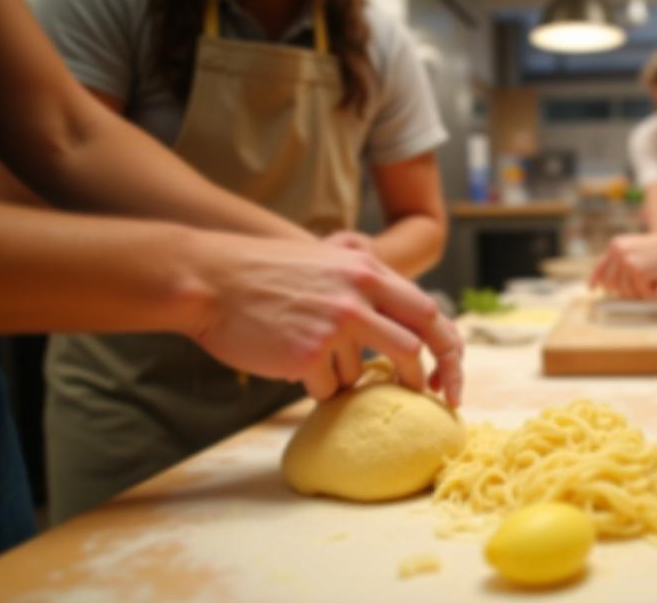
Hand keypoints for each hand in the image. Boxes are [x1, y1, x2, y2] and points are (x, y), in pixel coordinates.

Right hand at [184, 232, 462, 405]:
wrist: (209, 279)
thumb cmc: (263, 273)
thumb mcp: (326, 259)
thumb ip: (365, 282)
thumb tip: (403, 318)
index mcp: (367, 269)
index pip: (430, 311)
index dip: (448, 349)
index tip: (447, 377)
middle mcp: (358, 294)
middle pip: (414, 348)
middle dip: (425, 379)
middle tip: (424, 398)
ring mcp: (334, 324)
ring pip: (363, 373)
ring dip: (347, 378)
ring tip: (315, 359)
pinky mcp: (308, 353)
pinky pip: (328, 388)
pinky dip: (317, 387)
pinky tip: (290, 364)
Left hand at [590, 231, 656, 298]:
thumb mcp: (638, 254)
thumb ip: (624, 267)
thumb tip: (612, 290)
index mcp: (616, 245)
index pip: (600, 265)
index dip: (595, 279)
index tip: (592, 290)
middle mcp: (617, 251)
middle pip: (611, 284)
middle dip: (624, 293)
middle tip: (639, 294)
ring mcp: (626, 260)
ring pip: (625, 290)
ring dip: (638, 294)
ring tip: (651, 290)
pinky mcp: (637, 270)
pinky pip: (639, 291)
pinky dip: (649, 294)